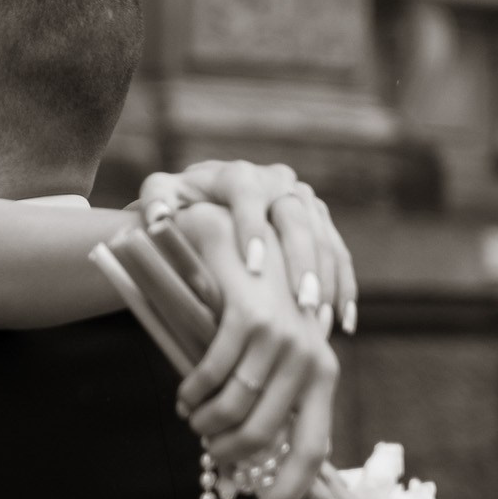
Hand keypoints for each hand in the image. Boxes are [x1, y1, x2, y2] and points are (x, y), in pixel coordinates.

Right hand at [144, 198, 337, 498]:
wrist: (231, 238)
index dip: (284, 497)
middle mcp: (311, 356)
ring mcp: (283, 334)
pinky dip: (193, 391)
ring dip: (205, 422)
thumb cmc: (244, 309)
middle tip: (207, 449)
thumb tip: (250, 472)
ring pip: (235, 407)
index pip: (312, 453)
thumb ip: (268, 405)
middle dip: (228, 455)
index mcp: (322, 375)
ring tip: (193, 416)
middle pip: (265, 438)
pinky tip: (185, 392)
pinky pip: (212, 374)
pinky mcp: (250, 313)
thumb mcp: (266, 359)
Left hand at [149, 160, 357, 336]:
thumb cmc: (180, 203)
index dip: (252, 228)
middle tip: (301, 303)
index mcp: (237, 175)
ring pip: (324, 238)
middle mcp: (277, 181)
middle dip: (301, 262)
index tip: (252, 266)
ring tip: (321, 322)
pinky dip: (342, 288)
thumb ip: (155, 201)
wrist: (209, 197)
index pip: (248, 195)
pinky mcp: (321, 220)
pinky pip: (339, 254)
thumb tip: (157, 221)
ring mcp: (304, 200)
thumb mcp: (161, 196)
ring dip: (326, 280)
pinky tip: (342, 323)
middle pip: (297, 217)